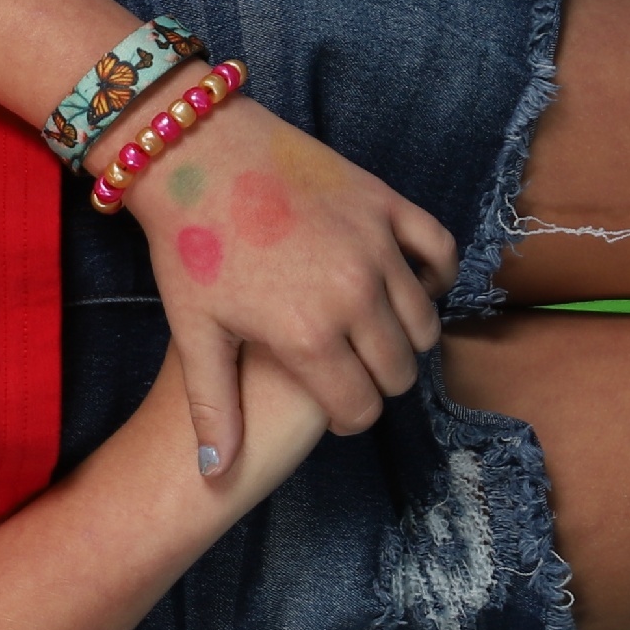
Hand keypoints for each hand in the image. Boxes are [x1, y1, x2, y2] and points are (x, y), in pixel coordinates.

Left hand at [111, 97, 456, 475]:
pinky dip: (434, 275)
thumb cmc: (190, 246)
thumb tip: (213, 475)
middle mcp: (354, 297)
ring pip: (423, 322)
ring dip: (404, 336)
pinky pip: (439, 252)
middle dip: (376, 381)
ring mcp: (376, 248)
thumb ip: (214, 407)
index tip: (333, 405)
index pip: (360, 408)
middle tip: (349, 369)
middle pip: (398, 372)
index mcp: (307, 337)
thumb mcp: (197, 332)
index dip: (346, 416)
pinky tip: (407, 283)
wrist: (197, 153)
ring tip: (370, 331)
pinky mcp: (387, 205)